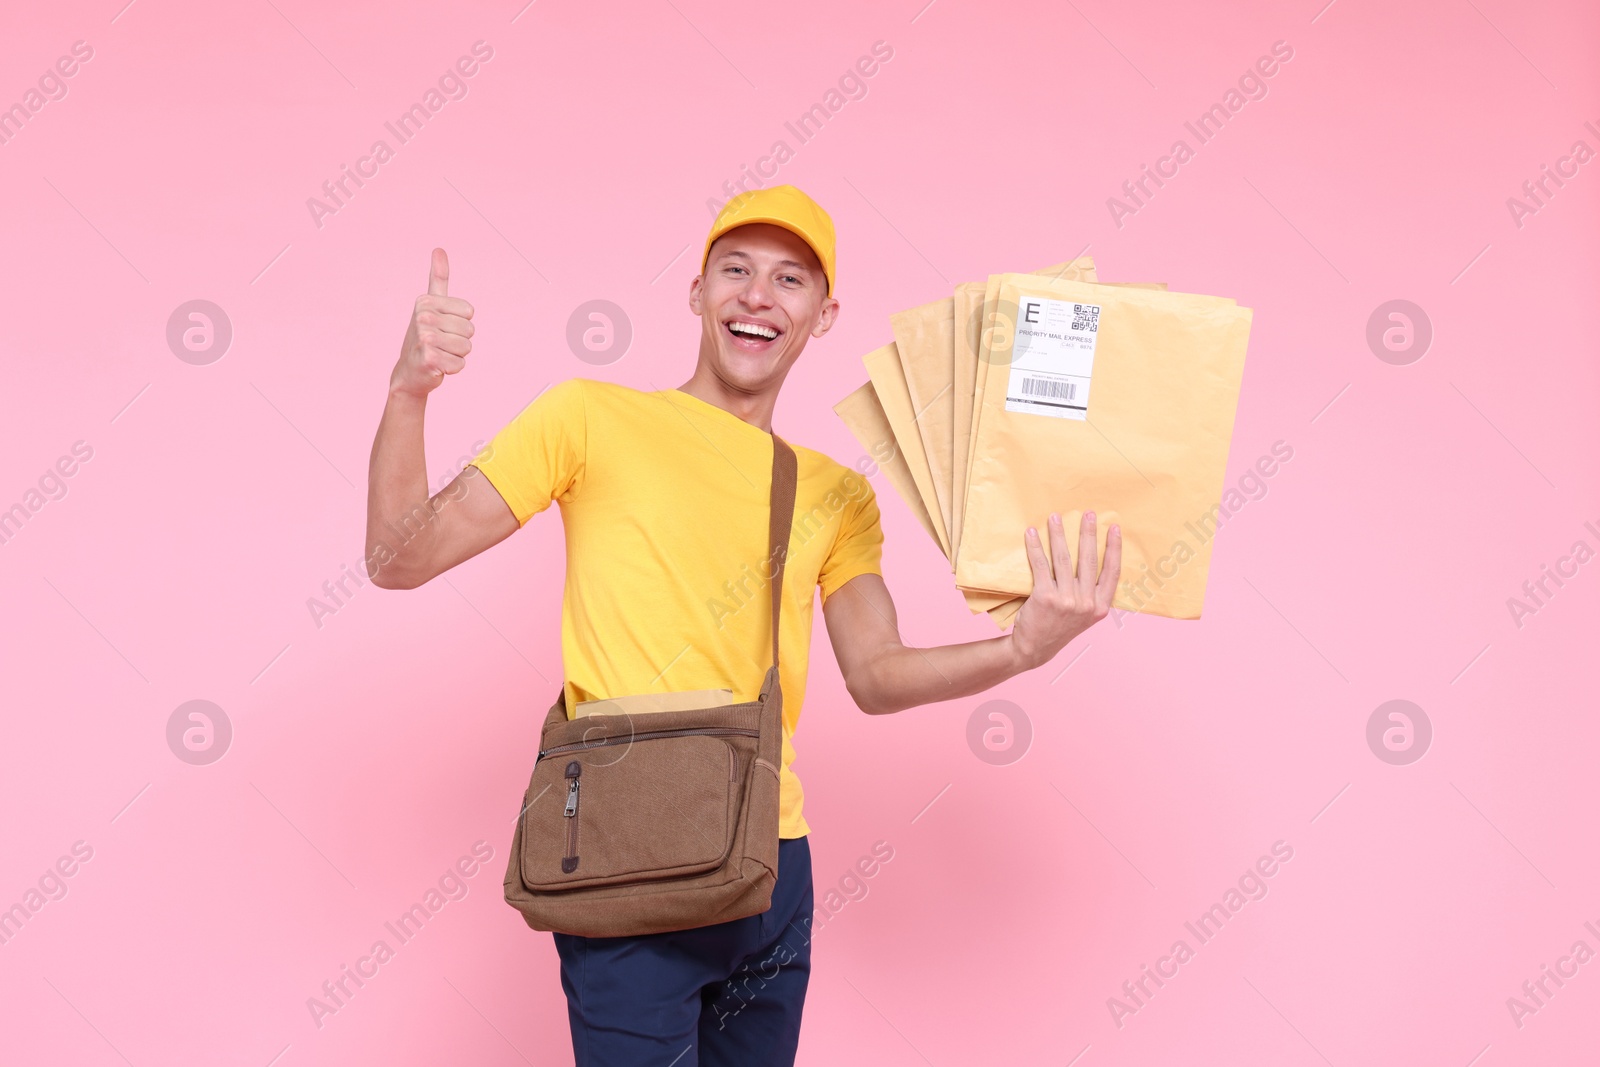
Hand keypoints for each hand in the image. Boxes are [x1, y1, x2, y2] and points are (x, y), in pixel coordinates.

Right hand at [391, 248, 474, 398]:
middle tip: (441, 344)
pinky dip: (452, 369)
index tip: (443, 327)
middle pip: (470, 331)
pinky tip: (437, 367)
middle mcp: (423, 316)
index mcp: (426, 301)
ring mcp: (425, 337)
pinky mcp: (429, 358)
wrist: (409, 372)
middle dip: (459, 342)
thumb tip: (439, 249)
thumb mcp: (430, 305)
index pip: (469, 312)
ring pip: (467, 348)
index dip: (461, 324)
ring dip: (456, 355)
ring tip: (439, 354)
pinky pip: (460, 364)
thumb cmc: (424, 337)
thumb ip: (438, 278)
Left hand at [1009, 511, 1121, 670]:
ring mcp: (1066, 600)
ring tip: (1055, 517)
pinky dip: (1035, 547)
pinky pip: (1041, 566)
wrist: (1034, 649)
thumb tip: (1094, 560)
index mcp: (1100, 607)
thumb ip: (1092, 595)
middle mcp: (1086, 603)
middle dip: (1088, 533)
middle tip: (1088, 513)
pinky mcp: (1045, 597)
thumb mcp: (1085, 616)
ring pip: (1064, 559)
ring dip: (1059, 534)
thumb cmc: (1059, 627)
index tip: (1115, 528)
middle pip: (1089, 560)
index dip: (1114, 549)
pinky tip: (1031, 534)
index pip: (1112, 572)